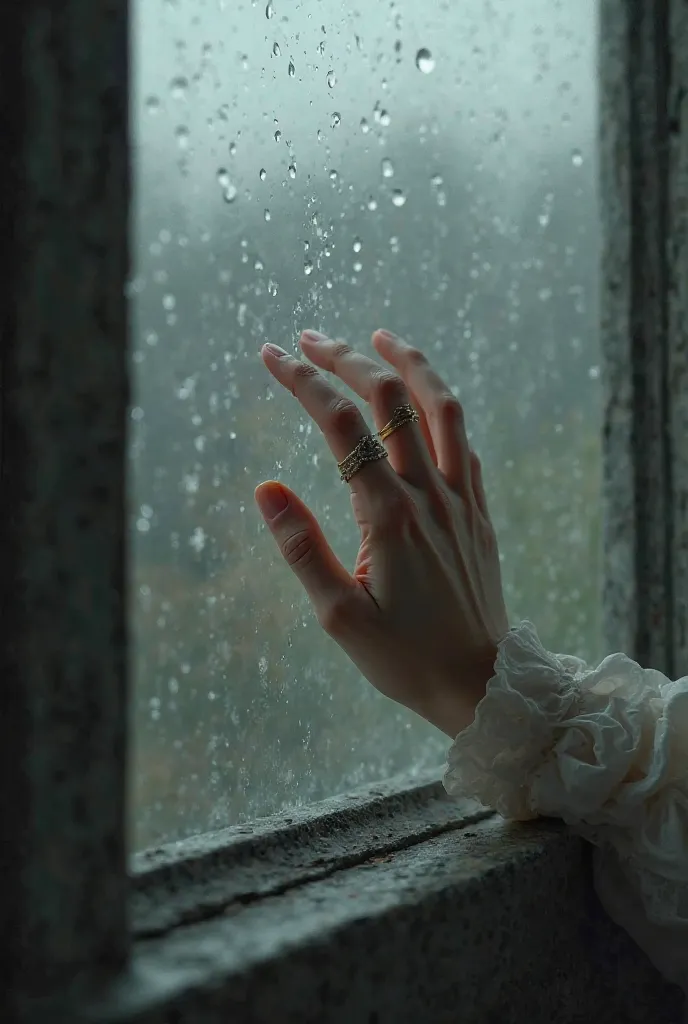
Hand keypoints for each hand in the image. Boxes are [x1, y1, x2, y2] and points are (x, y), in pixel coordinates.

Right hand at [254, 329, 508, 737]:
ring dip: (409, 364)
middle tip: (309, 339)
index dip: (304, 381)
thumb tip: (265, 488)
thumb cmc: (404, 658)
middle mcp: (429, 494)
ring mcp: (462, 498)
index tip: (271, 355)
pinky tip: (424, 399)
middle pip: (391, 399)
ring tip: (379, 337)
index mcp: (389, 516)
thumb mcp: (339, 616)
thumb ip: (302, 548)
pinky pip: (465, 441)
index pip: (342, 426)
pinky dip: (441, 406)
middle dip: (347, 358)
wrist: (480, 683)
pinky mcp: (479, 511)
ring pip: (441, 407)